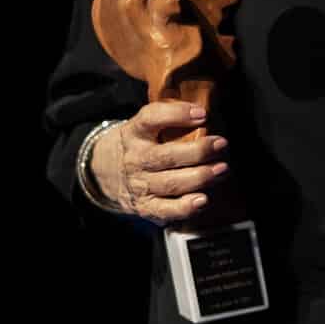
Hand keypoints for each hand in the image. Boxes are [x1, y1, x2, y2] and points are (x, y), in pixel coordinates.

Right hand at [93, 100, 227, 220]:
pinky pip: (166, 209)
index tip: (202, 114)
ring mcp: (139, 185)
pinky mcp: (145, 206)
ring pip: (171, 183)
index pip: (151, 118)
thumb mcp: (141, 127)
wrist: (102, 174)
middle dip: (198, 151)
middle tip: (221, 144)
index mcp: (134, 133)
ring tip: (221, 170)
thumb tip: (205, 116)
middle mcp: (135, 159)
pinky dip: (185, 207)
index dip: (177, 115)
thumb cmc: (136, 146)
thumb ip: (166, 121)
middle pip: (166, 156)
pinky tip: (203, 200)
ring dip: (200, 177)